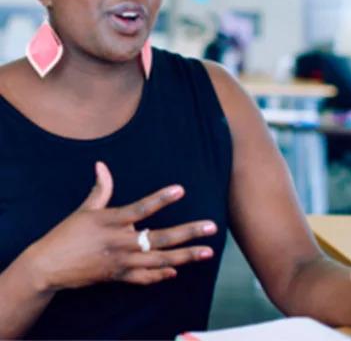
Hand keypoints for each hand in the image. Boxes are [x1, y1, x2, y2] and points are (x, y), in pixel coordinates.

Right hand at [23, 162, 217, 292]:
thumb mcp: (84, 210)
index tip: (181, 190)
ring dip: (185, 256)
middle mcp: (120, 242)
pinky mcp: (117, 277)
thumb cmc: (66, 234)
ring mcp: (120, 262)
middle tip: (212, 227)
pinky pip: (143, 277)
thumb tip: (101, 165)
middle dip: (188, 233)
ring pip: (158, 260)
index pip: (142, 208)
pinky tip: (176, 270)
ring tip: (207, 251)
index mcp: (112, 221)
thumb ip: (101, 189)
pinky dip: (159, 275)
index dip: (161, 198)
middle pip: (159, 238)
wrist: (46, 267)